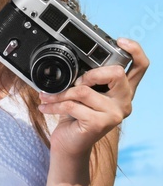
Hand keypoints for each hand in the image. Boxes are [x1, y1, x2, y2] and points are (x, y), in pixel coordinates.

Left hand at [38, 37, 149, 158]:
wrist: (70, 145)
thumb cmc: (76, 117)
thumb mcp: (83, 94)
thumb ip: (87, 79)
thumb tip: (75, 64)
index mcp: (123, 91)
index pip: (140, 66)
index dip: (135, 50)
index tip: (120, 40)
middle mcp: (124, 101)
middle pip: (116, 73)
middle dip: (90, 74)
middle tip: (74, 82)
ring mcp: (115, 114)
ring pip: (84, 90)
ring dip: (60, 93)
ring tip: (47, 96)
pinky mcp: (100, 123)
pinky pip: (72, 106)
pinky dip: (54, 104)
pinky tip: (45, 106)